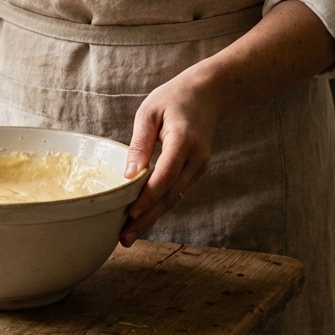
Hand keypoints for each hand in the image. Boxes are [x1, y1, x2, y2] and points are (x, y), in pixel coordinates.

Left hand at [119, 69, 221, 246]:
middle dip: (147, 219)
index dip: (148, 197)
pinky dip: (159, 206)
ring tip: (128, 235)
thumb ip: (140, 143)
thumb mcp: (149, 112)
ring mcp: (199, 167)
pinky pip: (176, 192)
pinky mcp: (195, 171)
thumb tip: (129, 174)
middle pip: (170, 195)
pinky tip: (141, 218)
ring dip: (151, 218)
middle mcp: (196, 159)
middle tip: (125, 239)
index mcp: (184, 141)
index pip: (165, 176)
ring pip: (174, 198)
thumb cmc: (174, 99)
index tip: (130, 214)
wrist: (209, 94)